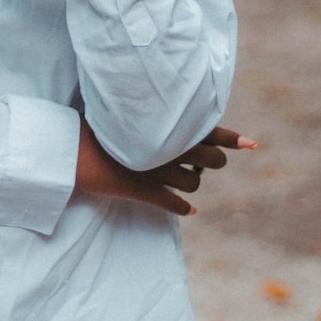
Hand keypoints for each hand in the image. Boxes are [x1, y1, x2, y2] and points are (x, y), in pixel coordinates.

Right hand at [75, 121, 256, 216]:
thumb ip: (148, 112)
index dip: (231, 137)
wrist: (69, 149)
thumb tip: (165, 111)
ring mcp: (156, 171)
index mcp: (163, 125)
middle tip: (208, 161)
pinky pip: (174, 205)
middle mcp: (165, 146)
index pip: (207, 129)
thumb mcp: (123, 111)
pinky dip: (182, 208)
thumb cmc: (94, 124)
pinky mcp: (144, 191)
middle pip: (209, 159)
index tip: (251, 143)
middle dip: (213, 160)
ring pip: (193, 184)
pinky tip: (186, 209)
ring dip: (191, 185)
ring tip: (183, 181)